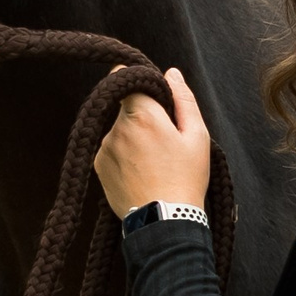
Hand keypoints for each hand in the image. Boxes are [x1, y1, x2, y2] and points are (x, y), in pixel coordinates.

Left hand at [92, 66, 210, 216]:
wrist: (164, 222)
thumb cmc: (185, 179)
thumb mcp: (197, 136)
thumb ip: (183, 100)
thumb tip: (171, 73)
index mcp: (141, 114)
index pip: (125, 77)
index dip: (139, 82)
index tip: (152, 95)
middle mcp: (116, 128)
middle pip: (126, 107)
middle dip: (143, 115)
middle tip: (165, 138)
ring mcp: (104, 148)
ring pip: (119, 129)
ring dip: (134, 136)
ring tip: (155, 162)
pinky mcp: (99, 167)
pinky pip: (112, 149)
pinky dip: (125, 154)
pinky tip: (143, 172)